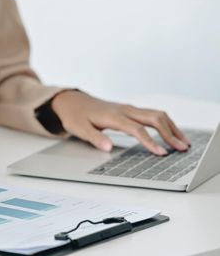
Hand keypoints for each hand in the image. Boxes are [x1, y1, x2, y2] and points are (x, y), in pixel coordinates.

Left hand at [51, 91, 190, 154]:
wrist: (72, 102)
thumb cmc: (75, 116)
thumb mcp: (79, 129)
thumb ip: (95, 138)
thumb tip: (108, 147)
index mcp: (113, 116)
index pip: (137, 130)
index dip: (151, 142)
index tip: (162, 153)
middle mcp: (124, 110)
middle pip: (154, 119)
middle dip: (170, 133)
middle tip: (182, 148)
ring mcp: (128, 108)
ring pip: (156, 114)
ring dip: (171, 127)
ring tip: (183, 142)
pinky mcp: (130, 110)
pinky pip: (152, 114)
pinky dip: (165, 123)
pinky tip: (171, 132)